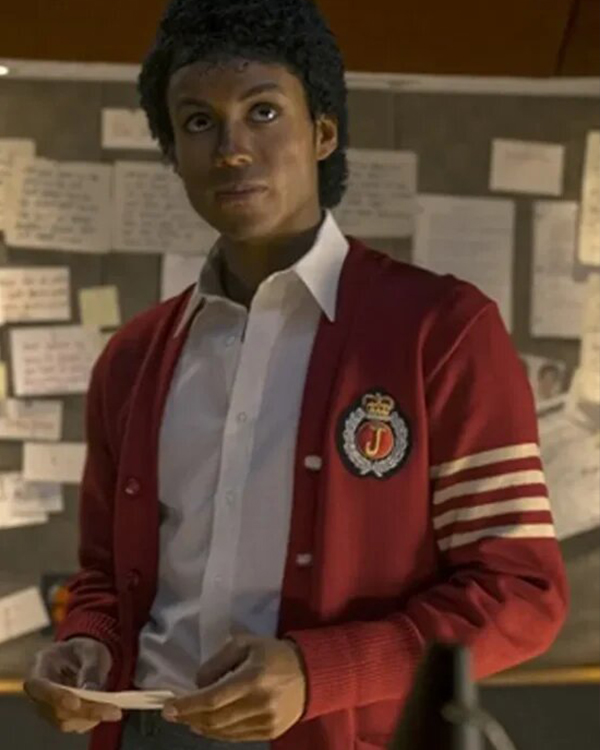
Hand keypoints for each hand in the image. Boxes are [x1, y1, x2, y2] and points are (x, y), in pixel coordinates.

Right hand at [24, 637, 121, 733]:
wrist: (82, 657)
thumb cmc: (84, 650)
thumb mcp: (91, 650)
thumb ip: (90, 668)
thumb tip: (91, 691)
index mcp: (42, 665)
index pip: (41, 686)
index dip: (57, 697)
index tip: (76, 703)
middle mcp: (40, 691)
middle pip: (55, 709)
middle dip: (84, 711)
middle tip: (112, 710)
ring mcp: (48, 706)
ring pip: (65, 721)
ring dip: (90, 718)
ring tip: (112, 710)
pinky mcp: (60, 717)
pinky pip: (74, 724)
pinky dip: (91, 720)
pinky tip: (107, 711)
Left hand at [162, 635, 306, 741]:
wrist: (310, 673)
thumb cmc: (273, 654)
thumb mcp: (245, 643)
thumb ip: (218, 661)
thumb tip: (199, 684)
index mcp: (252, 678)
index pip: (212, 699)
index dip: (187, 705)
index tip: (168, 707)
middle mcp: (259, 703)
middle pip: (214, 719)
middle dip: (189, 717)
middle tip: (173, 713)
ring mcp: (265, 721)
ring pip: (223, 732)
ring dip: (200, 726)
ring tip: (188, 718)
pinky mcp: (269, 732)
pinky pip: (236, 737)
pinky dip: (217, 732)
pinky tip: (207, 724)